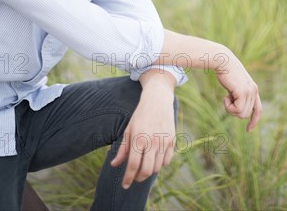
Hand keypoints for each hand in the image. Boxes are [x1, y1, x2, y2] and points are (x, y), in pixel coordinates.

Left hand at [110, 70, 175, 188]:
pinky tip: (154, 160)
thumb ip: (122, 149)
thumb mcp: (128, 130)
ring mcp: (164, 142)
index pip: (132, 165)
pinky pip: (167, 161)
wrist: (158, 100)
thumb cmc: (140, 116)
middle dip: (138, 178)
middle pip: (146, 171)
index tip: (125, 186)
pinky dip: (160, 165)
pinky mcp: (172, 141)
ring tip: (143, 168)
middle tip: (134, 178)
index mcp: (138, 139)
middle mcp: (152, 142)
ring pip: (157, 167)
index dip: (128, 178)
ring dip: (149, 172)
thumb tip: (113, 165)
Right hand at [215, 50, 261, 131]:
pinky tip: (225, 96)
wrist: (222, 60)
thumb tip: (238, 107)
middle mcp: (254, 91)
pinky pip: (236, 110)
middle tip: (227, 99)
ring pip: (241, 114)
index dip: (254, 121)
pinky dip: (228, 106)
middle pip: (245, 115)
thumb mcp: (233, 85)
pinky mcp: (243, 92)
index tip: (248, 130)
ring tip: (226, 96)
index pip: (258, 109)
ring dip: (230, 109)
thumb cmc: (225, 72)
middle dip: (233, 111)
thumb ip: (238, 94)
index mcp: (253, 89)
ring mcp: (250, 92)